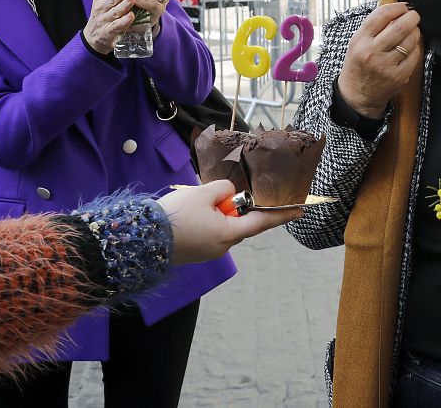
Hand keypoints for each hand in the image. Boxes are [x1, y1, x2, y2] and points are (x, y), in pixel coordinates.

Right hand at [83, 0, 134, 53]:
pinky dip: (123, 22)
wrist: (94, 37)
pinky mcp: (109, 33)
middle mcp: (101, 8)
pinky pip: (116, 26)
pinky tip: (131, 17)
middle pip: (111, 0)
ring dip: (123, 6)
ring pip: (114, 12)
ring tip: (132, 0)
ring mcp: (104, 21)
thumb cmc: (101, 12)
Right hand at [159, 180, 302, 264]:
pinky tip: (192, 211)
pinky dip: (209, 219)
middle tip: (228, 193)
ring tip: (199, 201)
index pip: (262, 222)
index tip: (299, 210)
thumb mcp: (202, 193)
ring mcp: (209, 251)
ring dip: (219, 212)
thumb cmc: (175, 217)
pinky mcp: (197, 251)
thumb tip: (230, 193)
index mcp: (228, 233)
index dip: (281, 214)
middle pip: (240, 222)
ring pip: (223, 225)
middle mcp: (222, 246)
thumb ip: (223, 189)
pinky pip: (210, 231)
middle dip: (237, 207)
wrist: (141, 240)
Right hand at [337, 2, 421, 117]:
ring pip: (409, 41)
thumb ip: (373, 28)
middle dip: (412, 17)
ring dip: (415, 32)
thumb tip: (396, 11)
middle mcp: (372, 52)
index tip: (404, 6)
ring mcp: (385, 65)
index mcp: (360, 40)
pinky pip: (414, 56)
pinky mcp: (398, 76)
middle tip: (414, 16)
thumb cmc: (358, 65)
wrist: (357, 95)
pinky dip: (415, 49)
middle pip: (400, 27)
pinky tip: (411, 47)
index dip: (397, 7)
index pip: (381, 15)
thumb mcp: (357, 43)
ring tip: (413, 31)